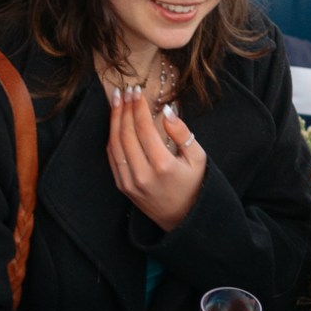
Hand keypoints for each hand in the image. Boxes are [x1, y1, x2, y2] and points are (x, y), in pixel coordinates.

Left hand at [106, 88, 207, 231]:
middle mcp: (142, 174)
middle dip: (124, 108)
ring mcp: (129, 182)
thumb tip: (167, 110)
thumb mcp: (198, 159)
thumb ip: (183, 133)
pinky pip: (113, 157)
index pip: (144, 128)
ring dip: (114, 120)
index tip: (136, 91)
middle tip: (124, 91)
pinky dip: (112, 137)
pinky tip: (115, 123)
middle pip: (126, 133)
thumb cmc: (195, 186)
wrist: (184, 219)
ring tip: (116, 101)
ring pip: (115, 144)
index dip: (138, 107)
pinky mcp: (122, 186)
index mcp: (163, 166)